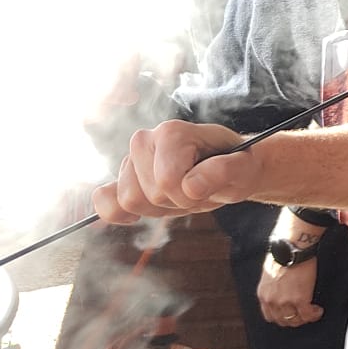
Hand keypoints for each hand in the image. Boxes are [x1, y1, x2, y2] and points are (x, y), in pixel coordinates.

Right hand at [92, 120, 252, 223]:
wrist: (227, 166)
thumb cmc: (235, 165)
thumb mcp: (243, 169)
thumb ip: (224, 172)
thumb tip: (192, 186)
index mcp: (172, 132)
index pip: (167, 180)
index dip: (190, 194)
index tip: (206, 184)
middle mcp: (144, 139)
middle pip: (148, 194)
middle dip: (175, 201)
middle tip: (195, 190)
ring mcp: (130, 159)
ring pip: (128, 200)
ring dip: (158, 208)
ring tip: (178, 194)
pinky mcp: (122, 177)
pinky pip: (104, 201)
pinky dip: (117, 213)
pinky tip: (137, 216)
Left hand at [258, 256, 323, 326]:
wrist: (293, 247)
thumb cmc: (283, 254)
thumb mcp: (270, 273)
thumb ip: (273, 287)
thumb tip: (282, 290)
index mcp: (263, 294)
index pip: (270, 316)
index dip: (282, 317)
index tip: (290, 313)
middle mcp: (272, 300)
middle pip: (283, 320)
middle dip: (294, 319)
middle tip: (303, 314)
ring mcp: (285, 301)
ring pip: (295, 320)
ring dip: (305, 318)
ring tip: (312, 312)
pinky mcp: (299, 299)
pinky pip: (308, 315)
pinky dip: (314, 315)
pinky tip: (318, 310)